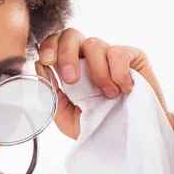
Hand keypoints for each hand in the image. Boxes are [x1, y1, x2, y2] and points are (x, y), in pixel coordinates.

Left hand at [34, 28, 173, 140]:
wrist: (131, 138)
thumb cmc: (98, 125)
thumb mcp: (66, 116)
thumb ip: (51, 93)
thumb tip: (40, 66)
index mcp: (70, 66)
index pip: (54, 43)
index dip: (49, 46)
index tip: (47, 62)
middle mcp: (88, 56)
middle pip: (71, 35)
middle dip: (66, 54)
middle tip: (72, 80)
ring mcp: (109, 54)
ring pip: (94, 43)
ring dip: (97, 72)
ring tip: (108, 95)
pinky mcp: (133, 56)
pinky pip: (118, 52)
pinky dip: (119, 73)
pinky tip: (125, 90)